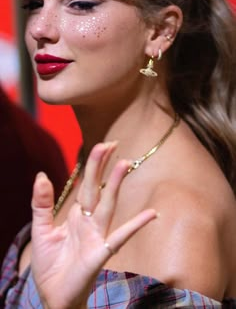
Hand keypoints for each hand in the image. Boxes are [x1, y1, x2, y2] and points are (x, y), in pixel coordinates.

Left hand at [31, 142, 156, 308]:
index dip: (94, 165)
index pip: (87, 184)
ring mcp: (97, 235)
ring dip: (116, 184)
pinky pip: (120, 236)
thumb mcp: (41, 229)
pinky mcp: (100, 253)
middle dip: (104, 166)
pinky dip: (136, 224)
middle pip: (98, 188)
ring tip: (125, 163)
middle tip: (112, 143)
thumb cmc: (50, 264)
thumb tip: (41, 175)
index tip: (103, 145)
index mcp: (77, 214)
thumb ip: (42, 204)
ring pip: (108, 205)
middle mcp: (90, 221)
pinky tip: (151, 214)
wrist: (53, 295)